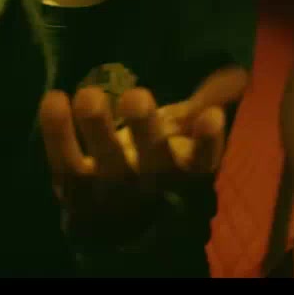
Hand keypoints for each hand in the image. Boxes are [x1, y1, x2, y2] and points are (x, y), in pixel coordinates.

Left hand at [38, 67, 248, 244]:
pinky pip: (65, 164)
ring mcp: (111, 191)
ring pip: (106, 163)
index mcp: (187, 172)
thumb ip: (207, 102)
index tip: (211, 117)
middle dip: (145, 129)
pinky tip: (55, 98)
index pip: (204, 161)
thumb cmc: (158, 163)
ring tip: (90, 94)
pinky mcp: (75, 190)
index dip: (207, 141)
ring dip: (98, 130)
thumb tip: (238, 73)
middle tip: (137, 96)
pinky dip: (58, 135)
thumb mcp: (186, 135)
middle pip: (152, 161)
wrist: (118, 221)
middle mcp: (152, 184)